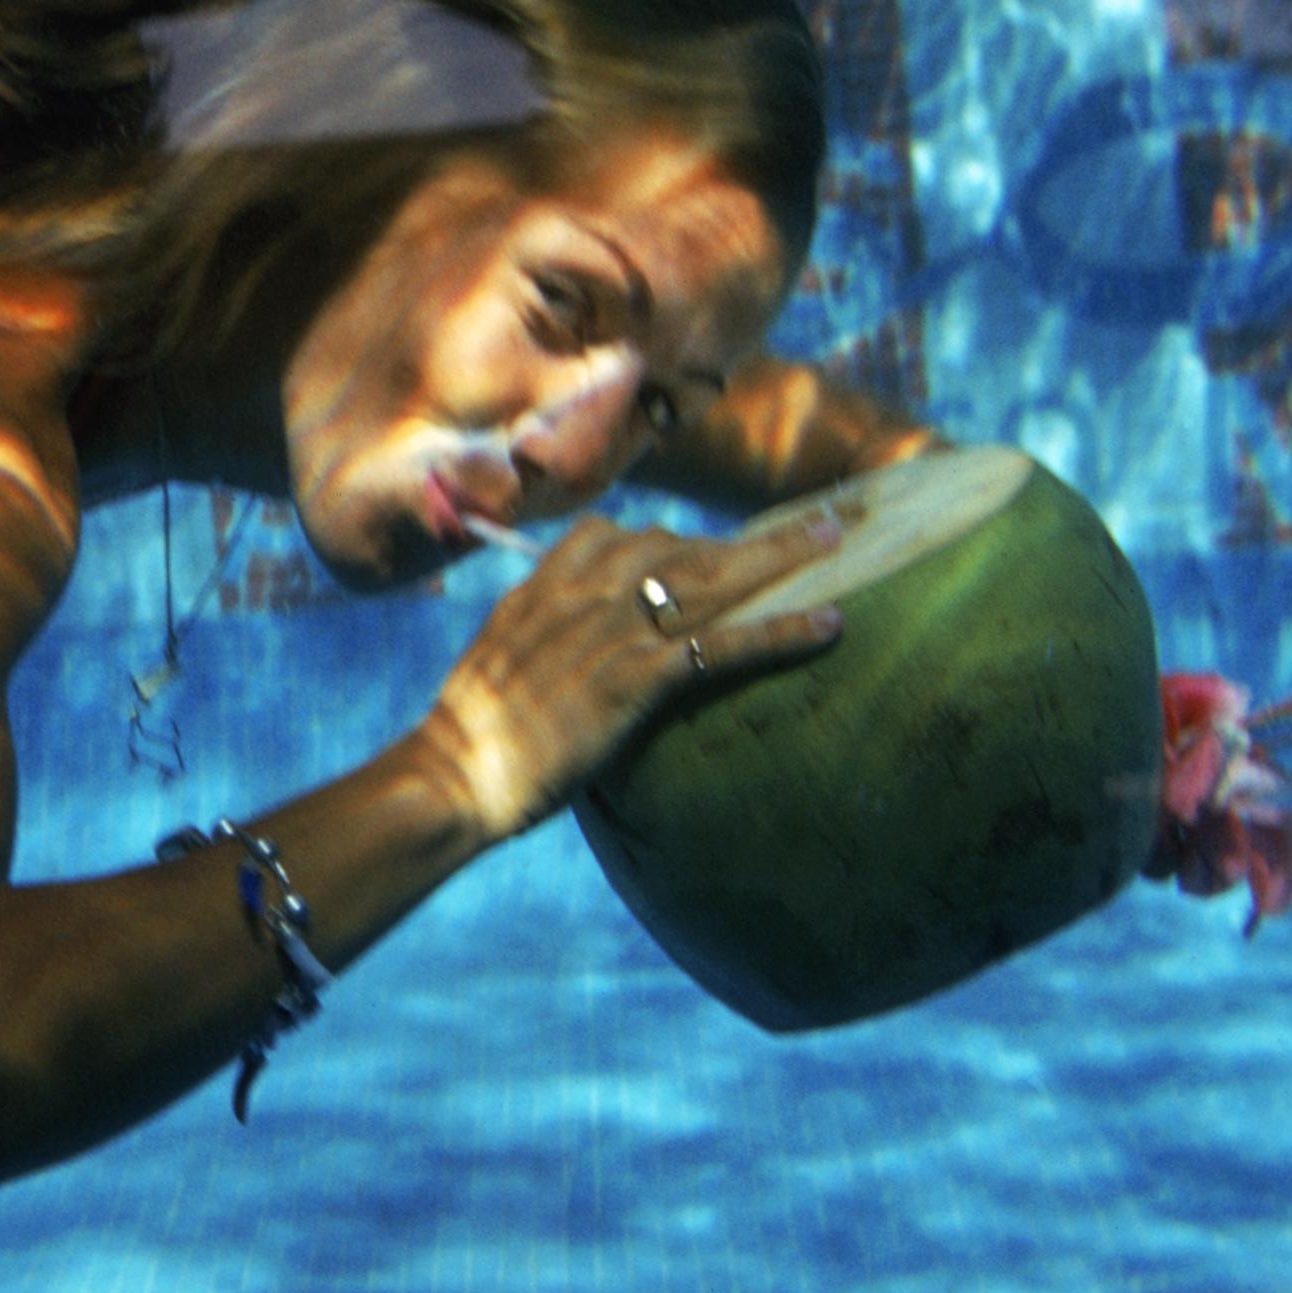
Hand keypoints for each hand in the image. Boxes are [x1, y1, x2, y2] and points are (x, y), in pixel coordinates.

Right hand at [419, 504, 845, 849]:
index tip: (705, 542)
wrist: (453, 772)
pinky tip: (829, 625)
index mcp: (544, 589)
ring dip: (781, 556)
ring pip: (711, 577)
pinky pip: (724, 644)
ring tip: (838, 542)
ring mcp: (612, 633)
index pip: (613, 537)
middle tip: (814, 520)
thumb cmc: (469, 735)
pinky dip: (781, 631)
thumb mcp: (495, 663)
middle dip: (746, 533)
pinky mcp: (636, 679)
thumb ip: (535, 639)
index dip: (668, 538)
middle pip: (679, 545)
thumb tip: (561, 651)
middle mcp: (583, 595)